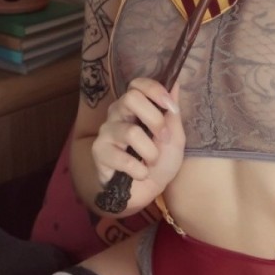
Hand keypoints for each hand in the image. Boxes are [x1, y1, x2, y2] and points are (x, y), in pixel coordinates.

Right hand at [92, 78, 184, 208]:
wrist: (147, 191)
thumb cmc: (160, 162)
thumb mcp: (174, 138)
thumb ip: (173, 112)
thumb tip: (175, 82)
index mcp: (136, 106)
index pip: (138, 84)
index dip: (155, 91)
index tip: (171, 108)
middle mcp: (118, 114)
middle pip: (130, 98)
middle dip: (154, 120)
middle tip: (164, 138)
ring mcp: (106, 132)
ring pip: (130, 132)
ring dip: (150, 151)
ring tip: (153, 161)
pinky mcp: (99, 152)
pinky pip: (122, 157)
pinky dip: (139, 169)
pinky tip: (141, 174)